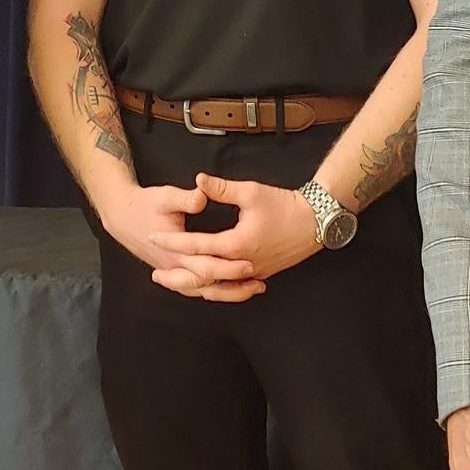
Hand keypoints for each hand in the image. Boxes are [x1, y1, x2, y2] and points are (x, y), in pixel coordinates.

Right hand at [94, 180, 263, 301]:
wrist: (123, 216)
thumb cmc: (145, 205)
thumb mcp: (165, 196)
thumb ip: (186, 198)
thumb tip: (202, 196)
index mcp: (175, 252)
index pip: (206, 266)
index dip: (229, 267)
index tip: (250, 264)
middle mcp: (175, 267)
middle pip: (208, 285)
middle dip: (235, 286)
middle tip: (259, 284)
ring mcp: (174, 272)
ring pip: (204, 292)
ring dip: (228, 293)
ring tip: (253, 289)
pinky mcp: (175, 271)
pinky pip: (198, 288)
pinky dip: (216, 290)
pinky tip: (233, 287)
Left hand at [146, 174, 319, 296]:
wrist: (316, 222)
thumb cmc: (285, 205)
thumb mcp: (251, 192)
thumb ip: (221, 188)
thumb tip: (198, 180)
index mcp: (236, 243)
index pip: (196, 245)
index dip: (172, 241)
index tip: (153, 236)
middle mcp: (242, 264)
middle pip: (202, 277)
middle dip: (176, 276)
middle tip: (155, 274)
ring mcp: (252, 273)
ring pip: (217, 288)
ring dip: (194, 286)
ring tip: (174, 283)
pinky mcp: (260, 274)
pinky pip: (232, 288)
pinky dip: (215, 290)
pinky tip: (205, 286)